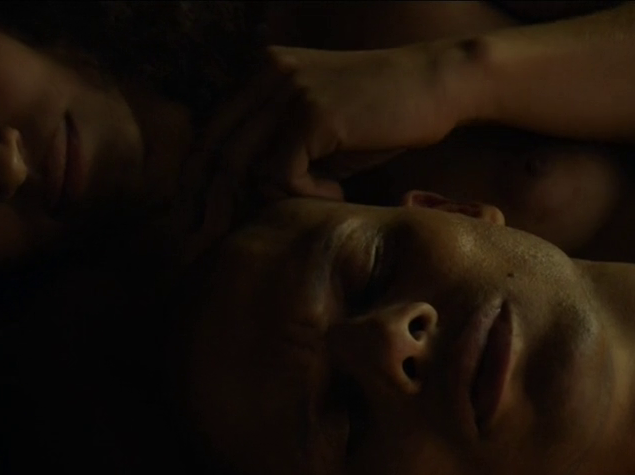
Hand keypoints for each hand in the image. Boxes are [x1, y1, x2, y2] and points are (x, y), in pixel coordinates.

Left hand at [187, 43, 470, 206]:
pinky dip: (308, 194)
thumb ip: (279, 148)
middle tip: (217, 242)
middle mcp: (267, 74)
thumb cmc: (384, 117)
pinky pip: (281, 174)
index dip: (197, 182)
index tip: (197, 224)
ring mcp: (288, 91)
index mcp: (263, 72)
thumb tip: (237, 200)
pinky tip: (342, 191)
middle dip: (210, 204)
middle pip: (213, 150)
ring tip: (323, 199)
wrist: (438, 85)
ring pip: (241, 166)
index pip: (210, 132)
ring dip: (275, 200)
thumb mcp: (320, 128)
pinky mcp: (312, 114)